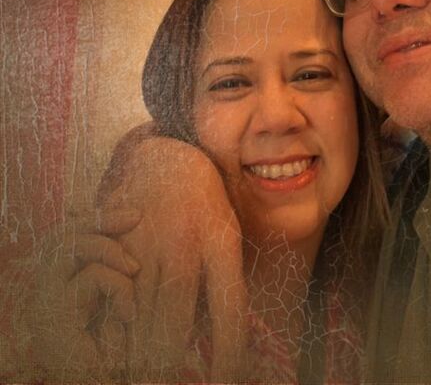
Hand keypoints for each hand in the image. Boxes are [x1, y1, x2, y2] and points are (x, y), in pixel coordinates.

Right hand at [31, 208, 141, 379]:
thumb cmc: (119, 352)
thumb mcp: (120, 299)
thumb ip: (120, 270)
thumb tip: (136, 225)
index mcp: (60, 283)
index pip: (67, 235)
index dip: (95, 216)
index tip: (133, 212)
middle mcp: (45, 289)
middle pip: (64, 233)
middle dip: (102, 217)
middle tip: (136, 216)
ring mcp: (44, 301)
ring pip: (70, 246)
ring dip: (109, 249)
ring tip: (135, 269)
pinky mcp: (53, 314)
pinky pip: (92, 276)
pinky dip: (118, 288)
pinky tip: (128, 313)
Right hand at [102, 136, 248, 381]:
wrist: (168, 155)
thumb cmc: (206, 205)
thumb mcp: (228, 234)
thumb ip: (223, 282)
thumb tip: (225, 340)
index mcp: (221, 242)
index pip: (229, 310)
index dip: (227, 356)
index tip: (225, 382)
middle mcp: (184, 244)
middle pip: (174, 322)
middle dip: (168, 366)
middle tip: (167, 382)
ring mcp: (148, 242)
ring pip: (139, 314)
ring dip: (138, 353)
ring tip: (143, 373)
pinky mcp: (120, 241)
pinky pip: (114, 294)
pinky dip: (115, 326)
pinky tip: (118, 343)